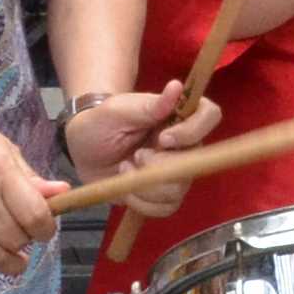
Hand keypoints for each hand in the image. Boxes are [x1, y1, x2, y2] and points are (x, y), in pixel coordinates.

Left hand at [57, 85, 223, 217]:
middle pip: (195, 162)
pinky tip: (125, 188)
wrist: (84, 148)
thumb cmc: (101, 121)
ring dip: (145, 186)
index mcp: (178, 117)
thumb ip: (149, 105)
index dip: (192, 131)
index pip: (209, 116)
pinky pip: (165, 208)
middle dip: (159, 167)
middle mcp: (184, 144)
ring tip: (124, 169)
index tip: (163, 139)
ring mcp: (176, 171)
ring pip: (179, 189)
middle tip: (135, 157)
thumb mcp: (118, 110)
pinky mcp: (162, 194)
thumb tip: (177, 86)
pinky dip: (141, 203)